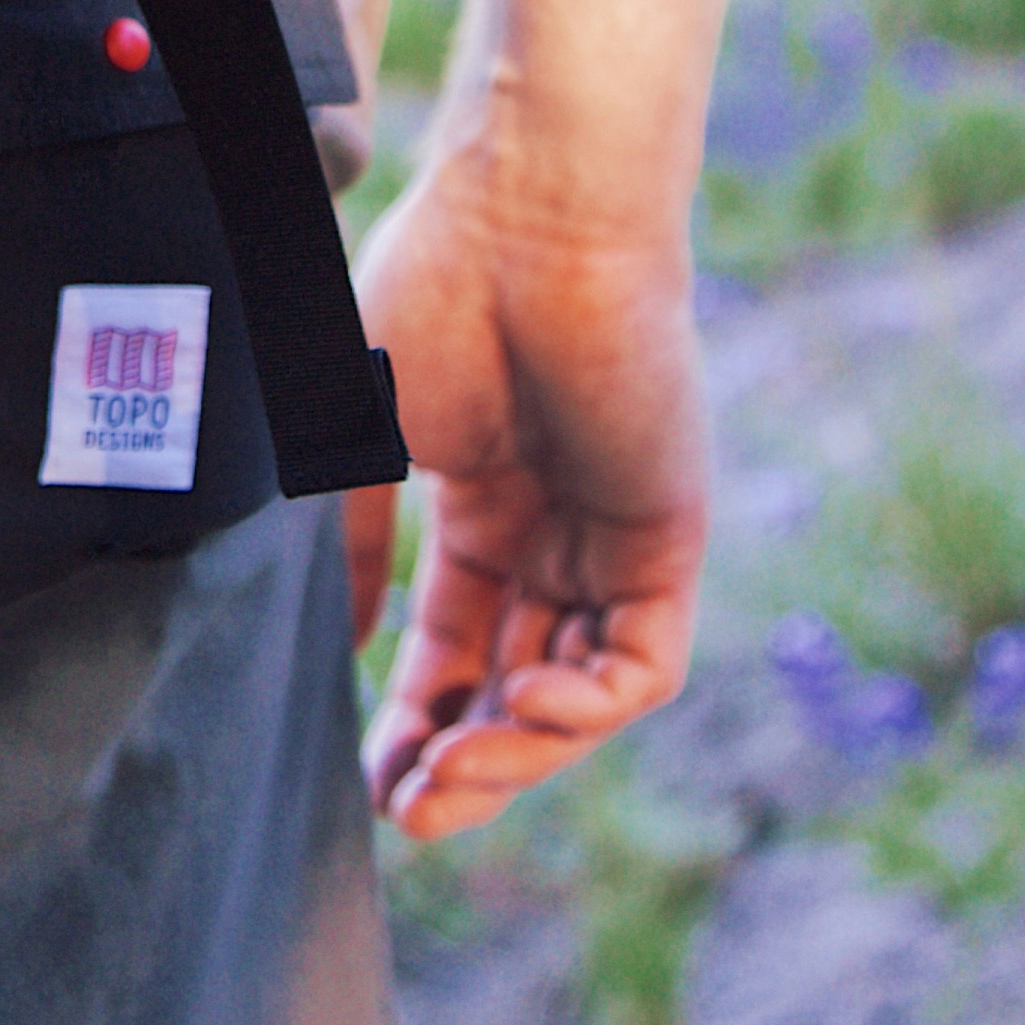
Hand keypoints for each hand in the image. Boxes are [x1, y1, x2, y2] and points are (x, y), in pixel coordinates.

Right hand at [343, 147, 708, 840]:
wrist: (526, 214)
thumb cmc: (436, 289)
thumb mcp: (365, 433)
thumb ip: (364, 545)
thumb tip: (356, 649)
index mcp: (485, 507)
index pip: (456, 647)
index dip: (417, 721)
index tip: (374, 778)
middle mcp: (557, 534)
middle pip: (518, 688)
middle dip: (464, 761)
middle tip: (410, 810)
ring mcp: (615, 538)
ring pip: (582, 695)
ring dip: (518, 753)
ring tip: (447, 778)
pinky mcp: (668, 538)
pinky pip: (642, 664)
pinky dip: (587, 707)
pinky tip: (521, 705)